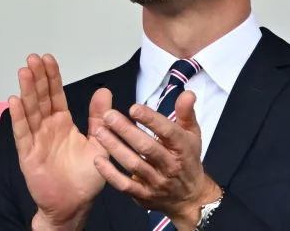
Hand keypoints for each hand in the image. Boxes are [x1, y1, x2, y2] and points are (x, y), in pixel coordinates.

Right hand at [9, 54, 111, 228]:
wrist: (75, 205)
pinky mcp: (29, 155)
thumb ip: (99, 118)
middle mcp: (47, 129)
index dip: (51, 77)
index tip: (48, 58)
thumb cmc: (86, 178)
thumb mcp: (100, 143)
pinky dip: (18, 117)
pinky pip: (23, 133)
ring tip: (24, 71)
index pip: (56, 95)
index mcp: (63, 124)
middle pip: (40, 98)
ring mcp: (36, 140)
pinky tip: (14, 100)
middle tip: (33, 58)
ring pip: (30, 111)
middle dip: (37, 78)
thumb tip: (104, 92)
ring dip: (26, 91)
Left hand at [92, 91, 221, 230]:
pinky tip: (97, 159)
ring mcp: (156, 182)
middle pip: (147, 147)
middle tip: (108, 116)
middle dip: (126, 131)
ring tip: (99, 131)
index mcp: (182, 148)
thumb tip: (187, 93)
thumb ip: (186, 113)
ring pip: (134, 164)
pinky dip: (110, 174)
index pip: (167, 132)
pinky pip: (125, 185)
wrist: (189, 197)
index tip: (133, 108)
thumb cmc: (187, 159)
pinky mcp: (143, 196)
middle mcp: (170, 165)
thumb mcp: (192, 134)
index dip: (150, 119)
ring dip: (115, 148)